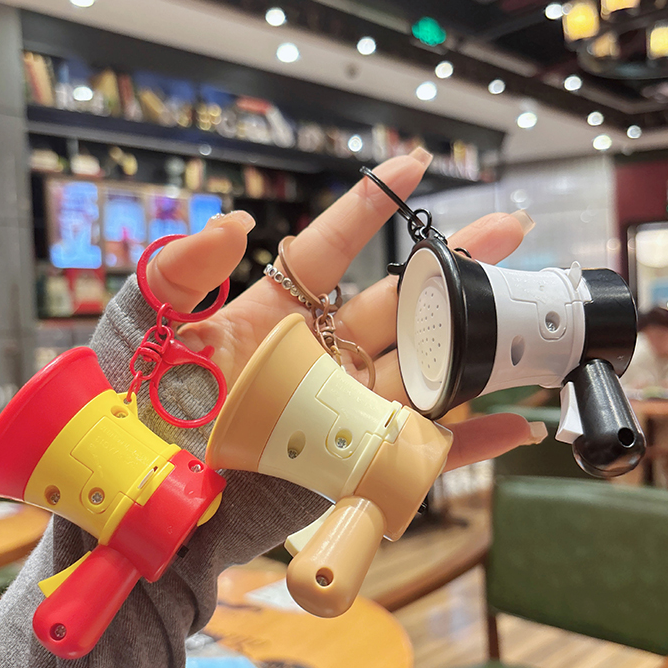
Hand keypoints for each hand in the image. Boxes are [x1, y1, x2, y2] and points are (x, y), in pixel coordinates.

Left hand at [147, 148, 537, 470]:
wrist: (145, 503)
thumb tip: (236, 223)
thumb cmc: (137, 414)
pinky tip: (514, 423)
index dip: (369, 206)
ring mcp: (339, 407)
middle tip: (511, 230)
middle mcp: (315, 355)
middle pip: (397, 303)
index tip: (412, 163)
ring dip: (476, 343)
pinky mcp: (351, 461)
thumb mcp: (142, 330)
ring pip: (421, 369)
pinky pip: (418, 450)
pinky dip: (468, 443)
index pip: (327, 250)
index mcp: (270, 315)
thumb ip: (179, 271)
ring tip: (530, 315)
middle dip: (455, 265)